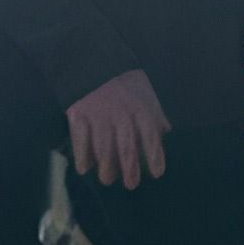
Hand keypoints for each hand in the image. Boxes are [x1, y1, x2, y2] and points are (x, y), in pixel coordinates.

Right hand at [67, 70, 170, 189]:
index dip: (154, 155)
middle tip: (131, 185)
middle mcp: (121, 114)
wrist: (91, 59)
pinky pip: (80, 139)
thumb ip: (154, 112)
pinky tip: (84, 168)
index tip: (157, 174)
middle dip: (130, 169)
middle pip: (127, 147)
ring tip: (107, 179)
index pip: (150, 136)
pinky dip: (82, 155)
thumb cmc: (123, 80)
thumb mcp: (145, 91)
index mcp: (140, 108)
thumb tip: (165, 131)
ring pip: (103, 147)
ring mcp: (99, 115)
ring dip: (106, 166)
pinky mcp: (78, 114)